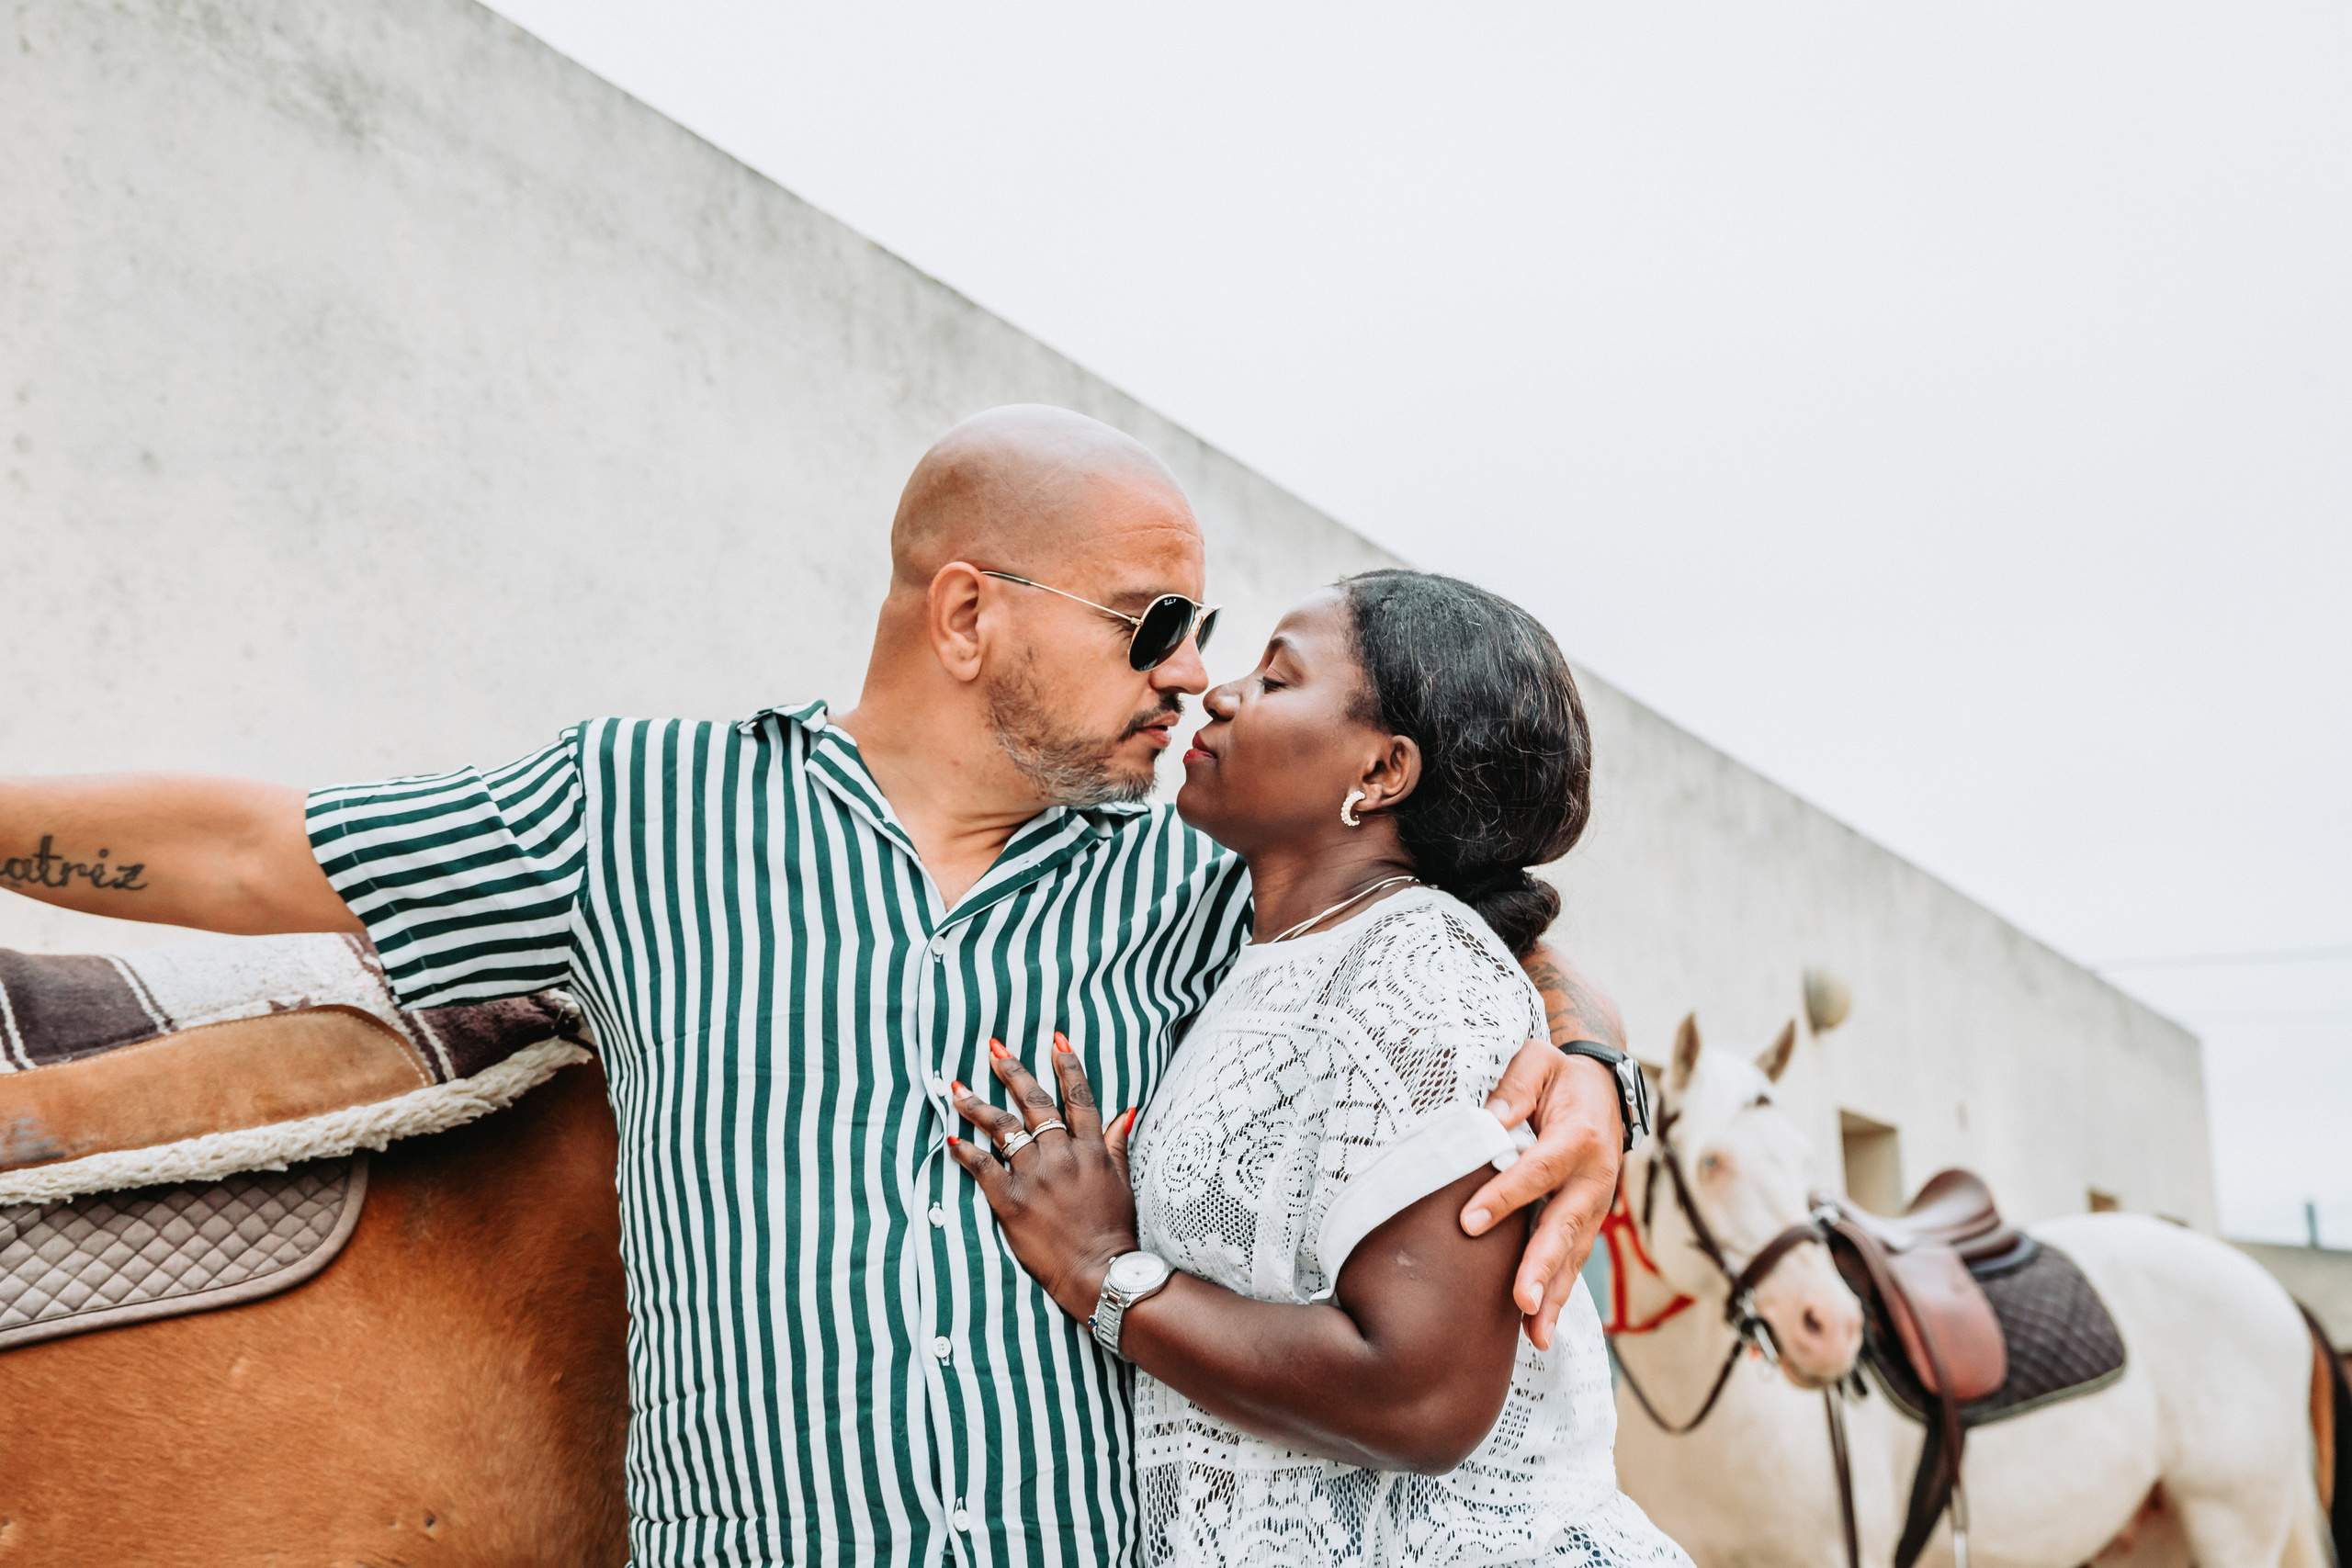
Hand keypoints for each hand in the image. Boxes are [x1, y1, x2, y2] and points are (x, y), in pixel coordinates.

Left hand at [947, 1033, 1142, 1323]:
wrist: (1100, 1272)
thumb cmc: (1114, 1230)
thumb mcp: (1122, 1181)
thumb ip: (1117, 1144)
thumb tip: (1125, 1110)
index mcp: (1091, 1149)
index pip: (1078, 1097)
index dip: (1068, 1065)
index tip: (1055, 1038)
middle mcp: (1062, 1155)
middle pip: (1034, 1103)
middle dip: (1013, 1071)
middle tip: (994, 1048)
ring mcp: (1036, 1177)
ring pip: (1003, 1129)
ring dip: (978, 1105)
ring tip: (958, 1088)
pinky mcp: (1012, 1201)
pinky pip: (983, 1168)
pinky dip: (965, 1152)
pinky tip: (951, 1140)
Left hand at [1462, 1044, 1623, 1351]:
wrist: (1606, 1087)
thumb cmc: (1561, 1076)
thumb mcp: (1539, 1062)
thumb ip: (1515, 1087)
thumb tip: (1490, 1121)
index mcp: (1578, 1136)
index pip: (1537, 1171)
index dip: (1504, 1197)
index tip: (1468, 1222)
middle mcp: (1594, 1177)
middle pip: (1563, 1226)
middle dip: (1541, 1267)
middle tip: (1520, 1301)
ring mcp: (1595, 1204)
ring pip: (1573, 1255)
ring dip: (1554, 1295)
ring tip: (1535, 1334)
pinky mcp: (1589, 1220)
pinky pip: (1574, 1260)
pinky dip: (1559, 1295)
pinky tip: (1538, 1329)